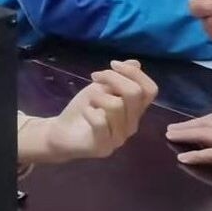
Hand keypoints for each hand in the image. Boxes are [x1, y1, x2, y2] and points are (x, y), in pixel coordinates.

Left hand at [21, 60, 157, 163]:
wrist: (61, 134)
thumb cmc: (84, 109)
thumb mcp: (99, 88)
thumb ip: (118, 78)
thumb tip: (135, 63)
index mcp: (135, 110)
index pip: (150, 90)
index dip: (134, 73)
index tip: (112, 64)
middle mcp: (132, 124)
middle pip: (135, 94)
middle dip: (113, 78)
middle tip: (95, 77)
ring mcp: (119, 138)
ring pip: (116, 106)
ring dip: (97, 95)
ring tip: (89, 100)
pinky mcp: (103, 147)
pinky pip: (100, 122)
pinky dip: (89, 111)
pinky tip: (85, 112)